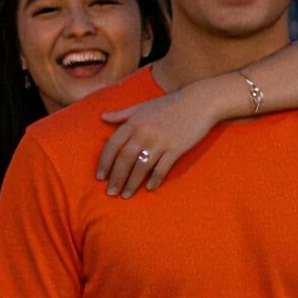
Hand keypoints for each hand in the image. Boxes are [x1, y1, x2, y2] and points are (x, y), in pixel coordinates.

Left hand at [94, 75, 237, 196]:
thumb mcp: (142, 106)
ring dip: (132, 183)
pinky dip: (154, 179)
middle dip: (116, 178)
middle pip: (124, 159)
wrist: (198, 102)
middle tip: (110, 192)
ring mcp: (160, 142)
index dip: (104, 162)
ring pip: (141, 167)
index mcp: (133, 122)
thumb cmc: (169, 104)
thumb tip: (102, 117)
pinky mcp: (175, 149)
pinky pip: (162, 168)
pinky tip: (149, 188)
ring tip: (126, 195)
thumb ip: (122, 114)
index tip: (99, 176)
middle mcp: (143, 133)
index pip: (112, 145)